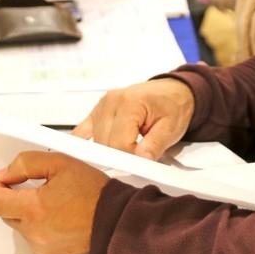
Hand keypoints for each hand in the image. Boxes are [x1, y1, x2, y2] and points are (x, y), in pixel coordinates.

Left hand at [0, 151, 109, 253]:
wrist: (117, 221)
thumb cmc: (95, 194)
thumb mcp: (61, 163)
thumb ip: (27, 163)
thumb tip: (7, 173)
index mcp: (35, 209)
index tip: (5, 180)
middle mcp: (35, 232)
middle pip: (6, 212)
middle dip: (15, 198)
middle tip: (36, 188)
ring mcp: (41, 247)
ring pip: (20, 225)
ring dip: (29, 213)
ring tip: (54, 203)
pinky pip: (33, 238)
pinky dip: (40, 227)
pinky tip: (59, 218)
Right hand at [71, 78, 194, 160]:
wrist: (171, 91)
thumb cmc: (172, 106)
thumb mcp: (171, 127)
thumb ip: (156, 144)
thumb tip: (142, 158)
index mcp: (130, 103)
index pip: (119, 142)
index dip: (131, 157)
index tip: (142, 162)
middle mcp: (111, 101)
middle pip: (105, 142)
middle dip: (121, 155)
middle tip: (138, 156)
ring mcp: (102, 106)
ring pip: (96, 140)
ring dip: (109, 149)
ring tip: (129, 146)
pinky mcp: (97, 111)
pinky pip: (82, 130)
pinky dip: (84, 142)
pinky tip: (86, 152)